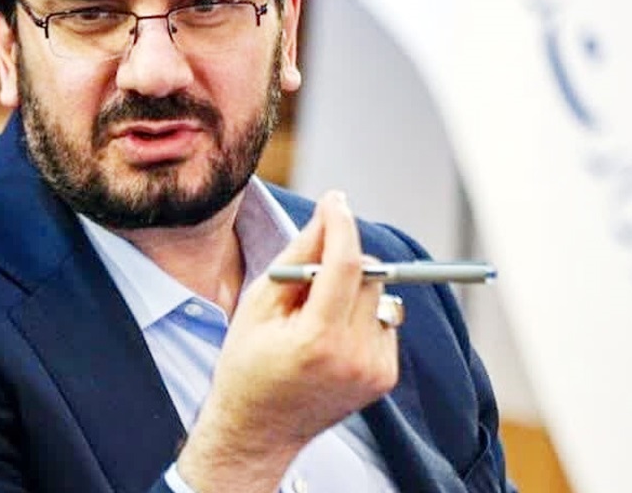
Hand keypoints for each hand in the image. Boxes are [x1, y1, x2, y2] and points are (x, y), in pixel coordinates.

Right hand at [176, 191, 399, 492]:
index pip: (347, 264)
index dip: (342, 225)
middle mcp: (354, 356)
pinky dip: (360, 316)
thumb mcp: (258, 304)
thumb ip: (297, 256)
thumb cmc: (247, 364)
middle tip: (308, 274)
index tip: (335, 200)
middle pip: (370, 275)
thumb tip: (328, 213)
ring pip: (380, 296)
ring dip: (353, 289)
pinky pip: (383, 321)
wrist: (257, 431)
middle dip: (343, 259)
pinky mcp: (384, 376)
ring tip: (315, 315)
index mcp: (317, 339)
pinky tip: (329, 337)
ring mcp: (374, 370)